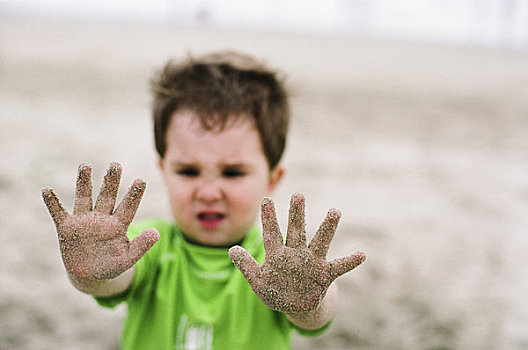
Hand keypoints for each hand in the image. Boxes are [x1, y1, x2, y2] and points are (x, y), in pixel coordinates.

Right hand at [42, 162, 158, 279]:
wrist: (90, 275)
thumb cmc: (112, 265)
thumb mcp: (128, 258)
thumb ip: (141, 246)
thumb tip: (156, 233)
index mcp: (118, 224)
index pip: (128, 206)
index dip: (134, 194)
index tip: (142, 180)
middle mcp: (102, 218)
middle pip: (107, 196)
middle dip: (111, 181)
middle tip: (116, 164)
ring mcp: (84, 221)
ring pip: (84, 198)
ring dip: (84, 183)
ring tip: (86, 166)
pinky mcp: (67, 228)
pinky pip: (58, 213)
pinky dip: (52, 203)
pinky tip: (47, 190)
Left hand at [229, 193, 365, 313]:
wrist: (295, 306)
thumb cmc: (275, 291)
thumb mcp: (258, 281)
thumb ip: (246, 266)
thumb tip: (231, 249)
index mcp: (278, 255)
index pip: (272, 234)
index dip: (269, 218)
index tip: (266, 200)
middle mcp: (296, 253)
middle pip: (296, 231)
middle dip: (296, 215)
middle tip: (298, 195)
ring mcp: (312, 262)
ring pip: (319, 242)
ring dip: (327, 228)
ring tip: (335, 211)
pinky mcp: (324, 274)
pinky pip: (339, 266)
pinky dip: (350, 261)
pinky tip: (362, 254)